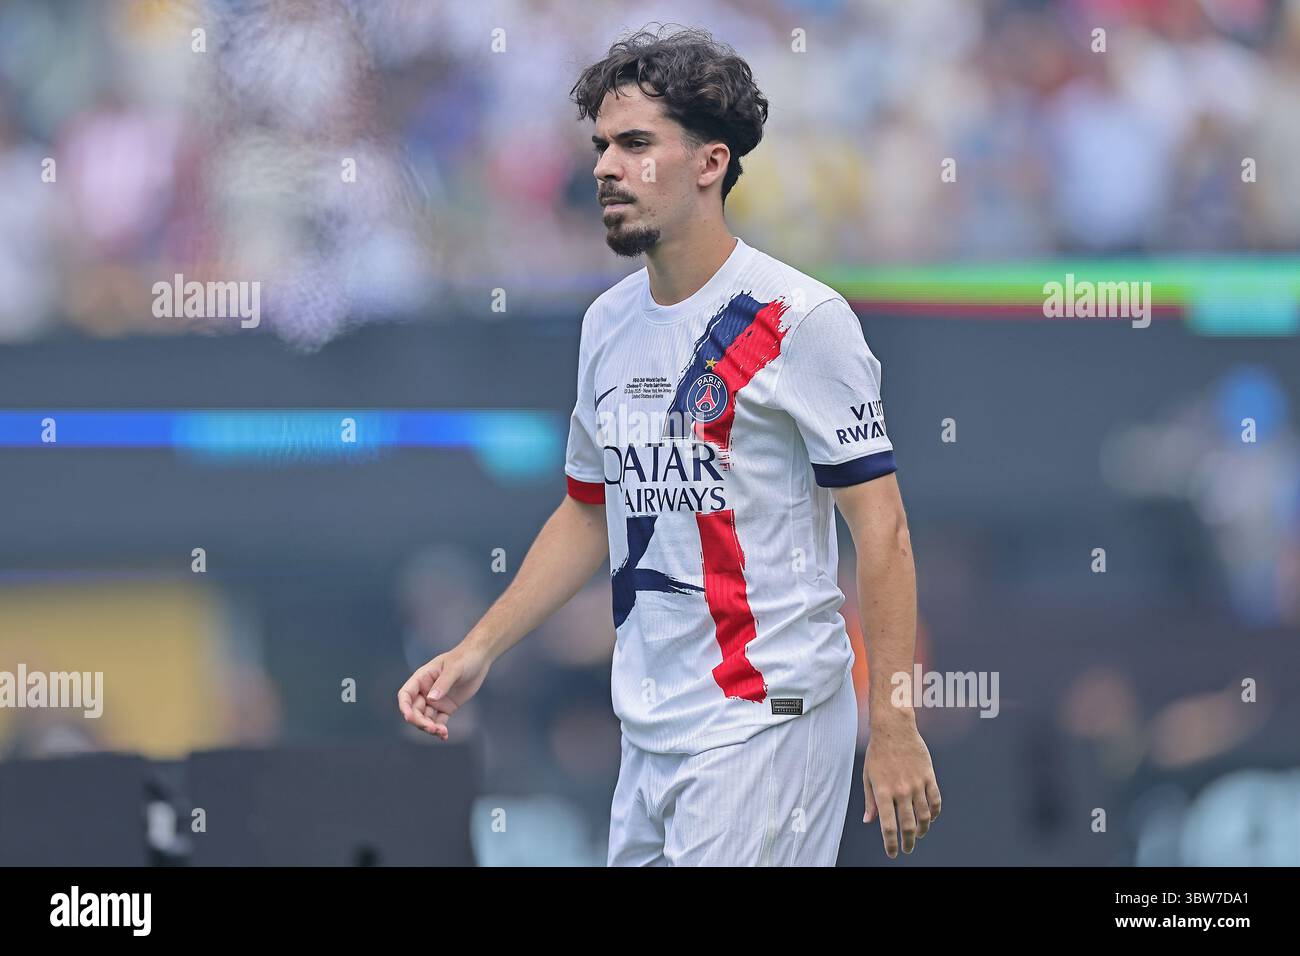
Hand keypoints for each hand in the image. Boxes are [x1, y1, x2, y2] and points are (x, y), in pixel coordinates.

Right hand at [396, 641, 491, 740]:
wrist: (479, 659)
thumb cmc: (464, 658)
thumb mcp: (454, 668)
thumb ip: (443, 683)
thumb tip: (431, 699)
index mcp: (422, 678)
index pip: (406, 694)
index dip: (404, 706)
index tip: (408, 717)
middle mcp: (425, 691)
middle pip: (415, 710)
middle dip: (420, 721)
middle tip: (432, 728)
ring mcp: (435, 701)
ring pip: (426, 719)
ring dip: (430, 728)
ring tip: (442, 733)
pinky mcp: (446, 708)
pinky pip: (439, 721)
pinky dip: (440, 730)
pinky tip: (444, 736)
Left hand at [862, 714, 940, 857]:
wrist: (894, 728)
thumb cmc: (877, 753)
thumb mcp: (868, 776)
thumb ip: (870, 800)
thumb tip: (869, 821)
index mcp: (883, 792)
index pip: (888, 826)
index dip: (891, 844)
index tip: (893, 853)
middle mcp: (901, 790)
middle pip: (908, 826)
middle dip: (908, 842)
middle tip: (907, 849)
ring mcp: (917, 784)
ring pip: (925, 816)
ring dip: (923, 829)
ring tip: (918, 834)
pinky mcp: (929, 776)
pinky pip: (936, 800)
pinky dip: (935, 813)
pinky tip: (931, 818)